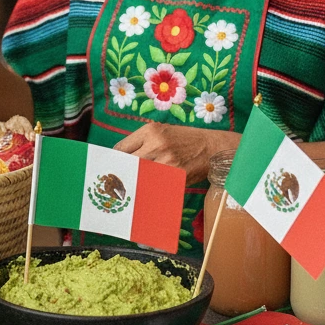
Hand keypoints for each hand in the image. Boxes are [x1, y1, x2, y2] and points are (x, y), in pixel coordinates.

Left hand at [114, 122, 238, 183]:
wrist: (213, 147)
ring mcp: (166, 160)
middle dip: (122, 174)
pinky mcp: (176, 175)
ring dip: (134, 184)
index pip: (121, 148)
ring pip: (140, 176)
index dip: (114, 161)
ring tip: (129, 190)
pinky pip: (156, 185)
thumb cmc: (186, 140)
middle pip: (127, 163)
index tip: (111, 169)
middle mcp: (156, 144)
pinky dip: (150, 189)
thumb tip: (121, 159)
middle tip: (117, 183)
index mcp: (150, 131)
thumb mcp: (163, 132)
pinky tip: (147, 193)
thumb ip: (143, 143)